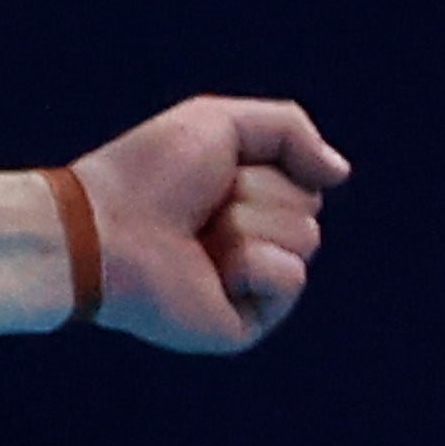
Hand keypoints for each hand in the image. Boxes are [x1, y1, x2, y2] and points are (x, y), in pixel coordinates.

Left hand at [71, 97, 349, 352]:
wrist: (104, 228)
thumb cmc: (149, 174)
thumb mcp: (221, 123)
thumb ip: (289, 130)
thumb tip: (340, 174)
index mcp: (244, 202)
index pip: (303, 181)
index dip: (264, 167)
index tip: (213, 170)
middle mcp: (250, 243)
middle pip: (307, 210)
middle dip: (257, 195)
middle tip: (200, 206)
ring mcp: (248, 285)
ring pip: (304, 239)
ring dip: (248, 224)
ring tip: (198, 236)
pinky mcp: (244, 322)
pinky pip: (291, 279)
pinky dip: (254, 262)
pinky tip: (212, 267)